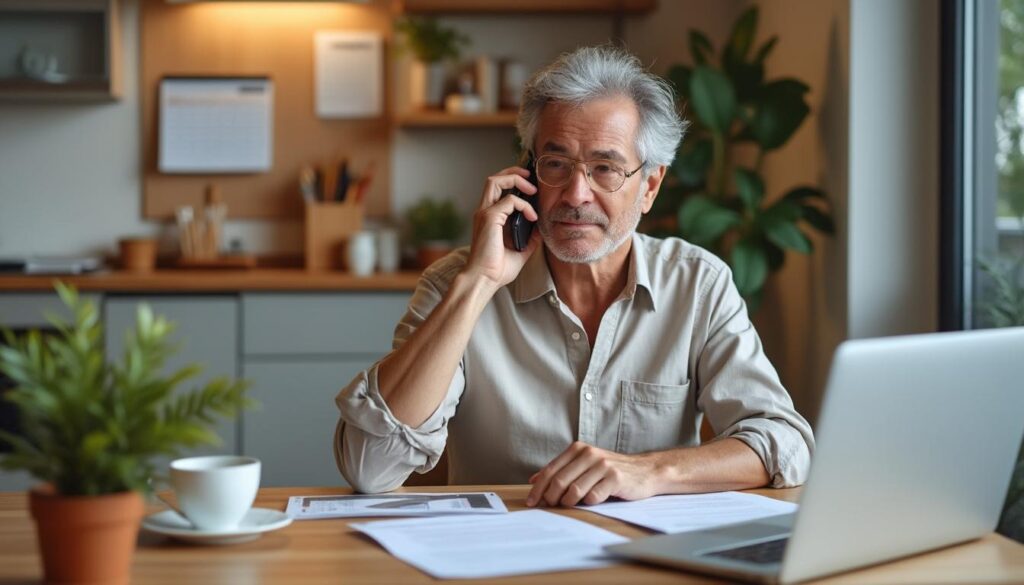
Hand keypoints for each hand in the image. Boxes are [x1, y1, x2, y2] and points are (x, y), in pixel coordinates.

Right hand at [462, 166, 541, 289]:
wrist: (484, 280)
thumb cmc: (497, 270)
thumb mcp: (520, 252)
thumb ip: (530, 238)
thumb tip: (542, 229)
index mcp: (489, 218)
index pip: (497, 190)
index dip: (512, 182)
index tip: (530, 188)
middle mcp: (484, 212)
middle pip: (494, 179)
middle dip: (513, 173)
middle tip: (530, 177)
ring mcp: (484, 213)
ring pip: (495, 181)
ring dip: (515, 179)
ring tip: (532, 189)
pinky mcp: (489, 218)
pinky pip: (510, 200)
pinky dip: (524, 205)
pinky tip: (532, 217)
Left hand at [526, 441, 660, 506]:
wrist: (644, 471)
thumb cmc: (610, 471)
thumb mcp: (584, 465)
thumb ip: (561, 470)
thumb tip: (534, 479)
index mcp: (578, 449)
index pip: (551, 470)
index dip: (538, 488)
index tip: (531, 502)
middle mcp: (589, 454)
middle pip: (559, 481)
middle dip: (550, 498)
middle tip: (550, 507)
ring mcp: (603, 465)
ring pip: (574, 490)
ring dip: (569, 503)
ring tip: (570, 505)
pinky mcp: (615, 478)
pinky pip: (593, 497)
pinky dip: (588, 503)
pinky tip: (592, 501)